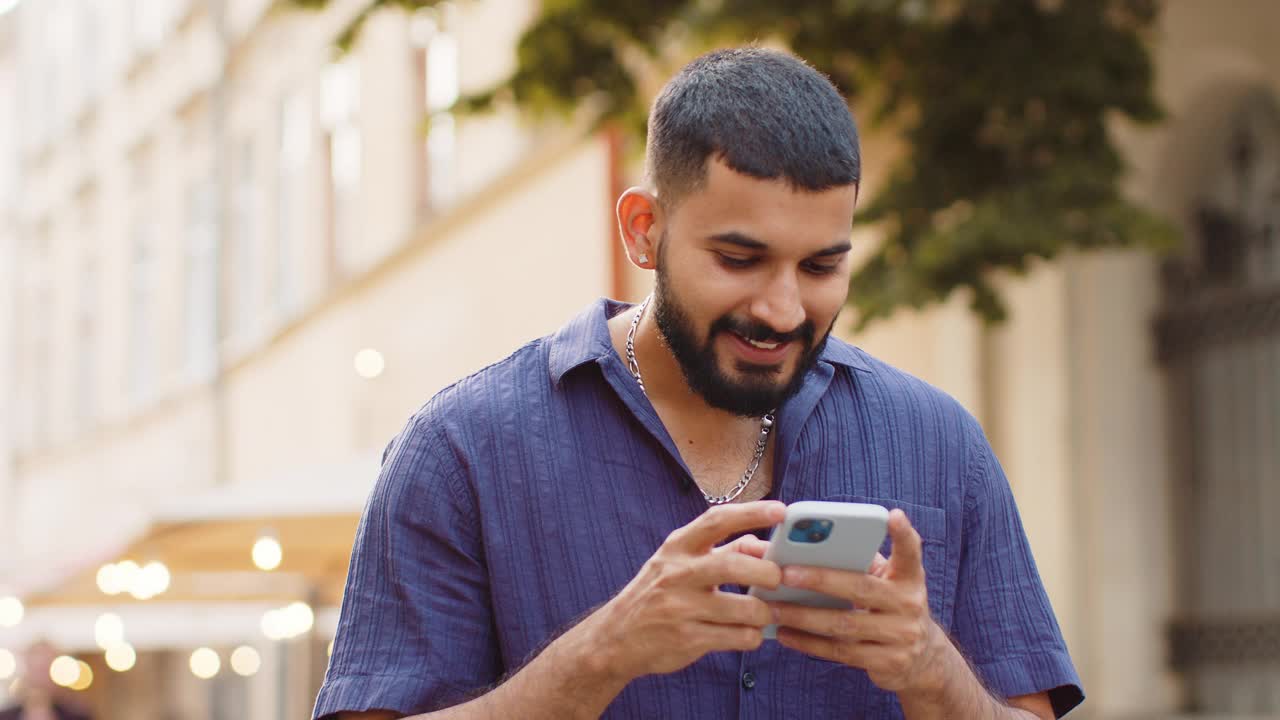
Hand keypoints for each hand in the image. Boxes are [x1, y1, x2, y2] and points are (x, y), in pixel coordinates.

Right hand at [583, 501, 786, 681]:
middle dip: (766, 572)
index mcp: (677, 548)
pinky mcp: (688, 640)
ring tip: (768, 613)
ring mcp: (681, 609)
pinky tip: (749, 633)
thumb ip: (720, 551)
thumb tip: (759, 542)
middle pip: (732, 565)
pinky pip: (738, 637)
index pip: (717, 520)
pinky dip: (753, 636)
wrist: (615, 639)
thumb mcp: (678, 564)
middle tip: (780, 578)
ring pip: (743, 608)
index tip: (780, 511)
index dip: (752, 512)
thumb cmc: (657, 595)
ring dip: (765, 612)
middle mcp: (677, 575)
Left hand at [770, 509, 947, 694]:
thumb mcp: (883, 579)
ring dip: (803, 617)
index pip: (910, 551)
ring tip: (773, 609)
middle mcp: (910, 604)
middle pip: (860, 588)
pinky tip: (785, 634)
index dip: (903, 533)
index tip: (892, 515)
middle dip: (820, 580)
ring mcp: (902, 636)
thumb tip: (792, 547)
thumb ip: (853, 560)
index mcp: (909, 577)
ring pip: (844, 624)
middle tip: (785, 574)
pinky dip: (809, 643)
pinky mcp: (889, 663)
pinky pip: (841, 652)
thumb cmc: (887, 605)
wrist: (922, 657)